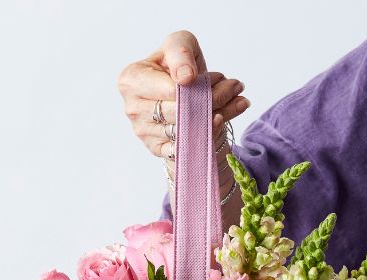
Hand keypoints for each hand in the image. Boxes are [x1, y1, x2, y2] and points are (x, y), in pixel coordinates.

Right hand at [117, 30, 249, 160]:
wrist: (175, 92)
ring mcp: (143, 132)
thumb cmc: (175, 66)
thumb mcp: (178, 45)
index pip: (171, 91)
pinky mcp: (156, 148)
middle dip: (213, 99)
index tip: (219, 77)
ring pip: (186, 130)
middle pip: (180, 112)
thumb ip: (180, 52)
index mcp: (131, 80)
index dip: (198, 85)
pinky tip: (223, 118)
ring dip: (218, 115)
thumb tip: (185, 78)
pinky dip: (210, 134)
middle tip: (235, 88)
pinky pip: (186, 147)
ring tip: (234, 100)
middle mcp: (133, 108)